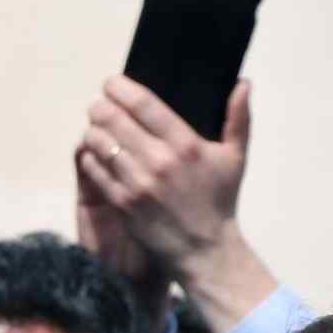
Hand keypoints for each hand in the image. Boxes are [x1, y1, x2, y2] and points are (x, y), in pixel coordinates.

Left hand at [76, 76, 276, 332]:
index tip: (112, 83)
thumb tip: (243, 83)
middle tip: (98, 104)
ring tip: (94, 126)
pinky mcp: (122, 203)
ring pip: (101, 144)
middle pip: (115, 120)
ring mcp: (138, 183)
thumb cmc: (219, 202)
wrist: (203, 250)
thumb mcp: (235, 158)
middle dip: (100, 107)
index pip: (144, 105)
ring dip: (93, 130)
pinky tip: (92, 151)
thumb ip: (238, 118)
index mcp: (185, 144)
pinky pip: (96, 170)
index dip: (121, 88)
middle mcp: (159, 161)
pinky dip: (90, 156)